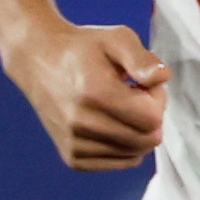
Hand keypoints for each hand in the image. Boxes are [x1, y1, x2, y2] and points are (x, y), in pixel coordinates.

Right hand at [3, 20, 170, 169]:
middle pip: (147, 140)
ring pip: (136, 153)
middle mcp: (80, 123)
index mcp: (94, 93)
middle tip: (134, 94)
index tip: (142, 83)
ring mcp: (74, 143)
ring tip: (119, 106)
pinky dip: (125, 145)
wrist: (38, 60)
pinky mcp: (72, 157)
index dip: (157, 99)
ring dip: (137, 130)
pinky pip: (120, 161)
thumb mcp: (117, 38)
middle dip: (150, 116)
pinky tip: (111, 122)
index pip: (152, 118)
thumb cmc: (84, 48)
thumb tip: (160, 78)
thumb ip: (142, 58)